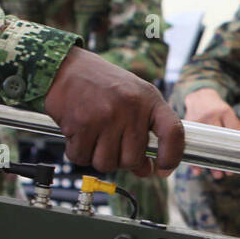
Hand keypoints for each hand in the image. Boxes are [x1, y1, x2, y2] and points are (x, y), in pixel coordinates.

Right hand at [44, 48, 184, 176]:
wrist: (66, 67)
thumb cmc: (101, 84)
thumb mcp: (132, 98)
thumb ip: (143, 131)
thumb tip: (145, 170)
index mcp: (149, 99)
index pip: (173, 133)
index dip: (171, 157)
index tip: (162, 169)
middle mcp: (130, 107)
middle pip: (133, 159)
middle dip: (121, 159)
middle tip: (111, 143)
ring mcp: (106, 116)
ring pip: (106, 164)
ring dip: (97, 157)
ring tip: (94, 136)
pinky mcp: (82, 124)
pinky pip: (82, 158)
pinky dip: (78, 152)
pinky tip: (79, 134)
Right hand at [182, 87, 239, 178]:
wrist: (199, 95)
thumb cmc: (218, 110)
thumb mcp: (229, 114)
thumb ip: (236, 130)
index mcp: (225, 112)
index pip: (233, 132)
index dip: (237, 148)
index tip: (239, 162)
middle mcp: (211, 116)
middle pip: (217, 142)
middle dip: (222, 159)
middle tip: (228, 173)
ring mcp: (198, 121)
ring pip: (204, 146)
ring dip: (209, 163)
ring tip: (217, 176)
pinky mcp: (188, 126)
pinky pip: (190, 146)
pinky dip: (193, 160)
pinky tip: (197, 171)